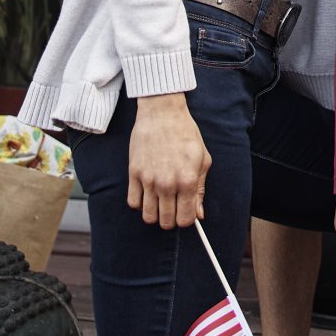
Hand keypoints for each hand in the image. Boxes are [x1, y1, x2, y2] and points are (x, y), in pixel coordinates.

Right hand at [127, 93, 210, 227]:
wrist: (162, 113)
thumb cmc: (185, 133)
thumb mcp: (203, 159)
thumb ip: (200, 189)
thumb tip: (199, 214)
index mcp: (188, 180)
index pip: (185, 219)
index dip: (186, 219)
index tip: (185, 212)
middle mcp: (167, 183)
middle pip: (166, 222)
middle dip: (171, 219)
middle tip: (172, 207)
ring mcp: (148, 179)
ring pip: (148, 216)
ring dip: (155, 214)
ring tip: (159, 202)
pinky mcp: (134, 173)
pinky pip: (133, 202)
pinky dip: (140, 203)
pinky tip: (147, 193)